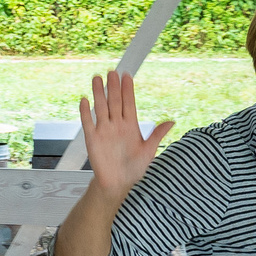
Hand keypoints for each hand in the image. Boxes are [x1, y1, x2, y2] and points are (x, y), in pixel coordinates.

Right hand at [78, 72, 172, 194]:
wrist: (118, 184)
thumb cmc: (134, 169)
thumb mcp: (149, 151)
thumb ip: (157, 135)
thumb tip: (171, 122)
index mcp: (131, 126)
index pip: (128, 103)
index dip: (127, 90)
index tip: (127, 76)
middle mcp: (117, 125)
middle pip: (114, 102)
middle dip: (113, 87)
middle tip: (113, 72)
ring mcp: (104, 131)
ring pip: (101, 108)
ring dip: (99, 93)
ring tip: (97, 78)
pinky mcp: (92, 139)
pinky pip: (88, 123)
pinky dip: (86, 112)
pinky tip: (85, 100)